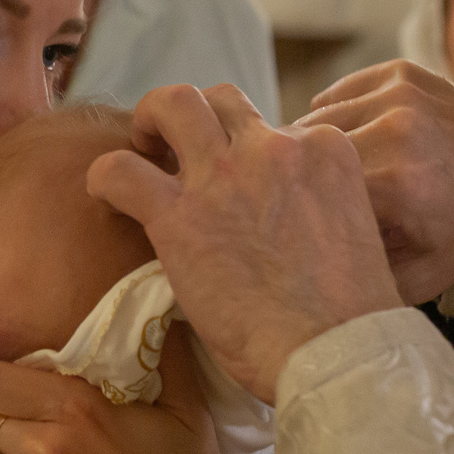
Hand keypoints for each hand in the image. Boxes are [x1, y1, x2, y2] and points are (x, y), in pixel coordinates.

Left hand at [88, 84, 402, 402]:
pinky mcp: (179, 214)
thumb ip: (310, 206)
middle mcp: (276, 147)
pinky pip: (121, 169)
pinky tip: (108, 196)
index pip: (272, 126)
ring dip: (150, 121)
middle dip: (196, 117)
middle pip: (222, 99)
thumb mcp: (346, 232)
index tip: (238, 185)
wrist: (334, 354)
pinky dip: (106, 177)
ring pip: (172, 104)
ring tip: (141, 151)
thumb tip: (272, 219)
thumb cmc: (347, 319)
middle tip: (176, 149)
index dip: (247, 153)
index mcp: (324, 150)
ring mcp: (226, 175)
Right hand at [299, 60, 453, 303]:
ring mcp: (400, 92)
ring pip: (315, 120)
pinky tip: (350, 144)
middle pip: (305, 153)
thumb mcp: (421, 276)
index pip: (308, 193)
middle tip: (305, 205)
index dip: (295, 212)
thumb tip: (305, 278)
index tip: (294, 229)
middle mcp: (396, 128)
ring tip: (326, 178)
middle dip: (300, 181)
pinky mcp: (401, 72)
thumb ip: (360, 277)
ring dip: (312, 149)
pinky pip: (336, 95)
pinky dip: (332, 119)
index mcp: (397, 183)